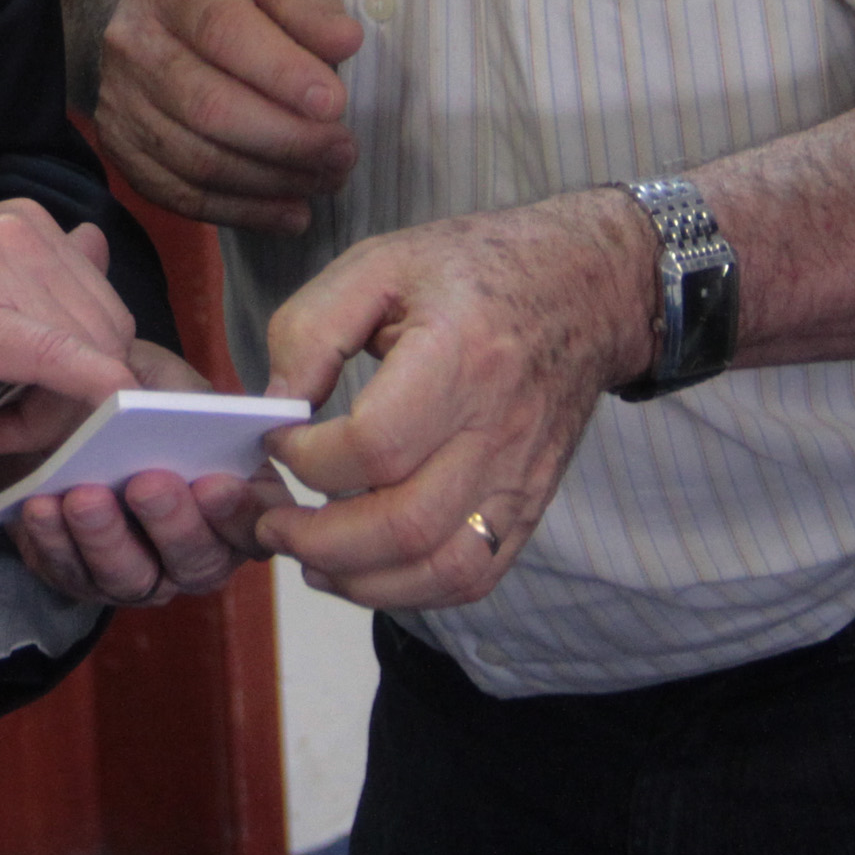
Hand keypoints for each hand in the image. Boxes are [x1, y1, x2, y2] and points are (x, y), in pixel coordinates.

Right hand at [0, 200, 135, 421]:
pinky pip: (59, 359)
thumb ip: (36, 265)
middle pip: (106, 332)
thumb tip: (95, 244)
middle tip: (13, 428)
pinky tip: (97, 418)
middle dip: (78, 393)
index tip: (37, 402)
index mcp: (22, 219)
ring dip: (55, 413)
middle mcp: (20, 231)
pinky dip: (89, 392)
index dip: (87, 363)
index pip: (100, 301)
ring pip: (88, 356)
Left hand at [0, 342, 287, 608]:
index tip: (214, 482)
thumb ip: (183, 398)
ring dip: (106, 538)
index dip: (240, 512)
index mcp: (233, 500)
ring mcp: (140, 572)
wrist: (66, 407)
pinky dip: (53, 541)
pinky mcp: (82, 577)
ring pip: (133, 578)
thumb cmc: (132, 395)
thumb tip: (186, 408)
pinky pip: (70, 573)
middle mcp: (194, 549)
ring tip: (83, 496)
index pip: (256, 523)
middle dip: (173, 524)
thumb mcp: (164, 380)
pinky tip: (42, 506)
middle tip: (146, 484)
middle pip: (198, 562)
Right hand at [81, 0, 363, 233]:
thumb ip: (309, 5)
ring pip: (198, 160)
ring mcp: (119, 101)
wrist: (156, 18)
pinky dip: (244, 212)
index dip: (280, 72)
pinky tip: (292, 212)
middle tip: (344, 151)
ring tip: (328, 178)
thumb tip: (345, 42)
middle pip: (208, 106)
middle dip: (288, 139)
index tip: (335, 104)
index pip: (222, 30)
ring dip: (274, 181)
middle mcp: (133, 42)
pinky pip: (182, 196)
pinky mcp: (121, 149)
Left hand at [254, 195, 651, 609]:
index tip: (276, 438)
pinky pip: (474, 576)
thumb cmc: (474, 270)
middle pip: (404, 524)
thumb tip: (274, 403)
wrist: (584, 287)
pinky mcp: (530, 504)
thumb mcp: (379, 263)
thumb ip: (312, 328)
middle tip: (271, 521)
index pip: (376, 445)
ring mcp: (520, 477)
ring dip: (361, 580)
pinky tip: (364, 570)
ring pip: (441, 568)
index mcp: (459, 356)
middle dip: (318, 539)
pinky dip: (412, 590)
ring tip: (307, 557)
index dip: (308, 458)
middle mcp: (497, 429)